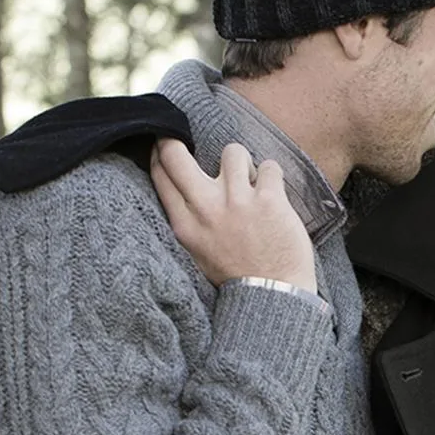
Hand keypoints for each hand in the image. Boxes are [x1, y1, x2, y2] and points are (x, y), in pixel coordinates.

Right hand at [151, 139, 316, 292]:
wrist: (273, 295)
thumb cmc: (237, 274)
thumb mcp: (198, 251)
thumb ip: (188, 219)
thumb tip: (180, 184)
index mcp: (185, 225)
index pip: (161, 175)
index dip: (160, 152)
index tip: (166, 143)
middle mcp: (206, 209)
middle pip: (175, 153)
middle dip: (178, 140)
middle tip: (189, 140)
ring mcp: (238, 202)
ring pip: (232, 150)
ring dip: (243, 162)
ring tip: (250, 182)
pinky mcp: (269, 200)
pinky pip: (269, 166)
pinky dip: (273, 176)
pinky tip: (273, 193)